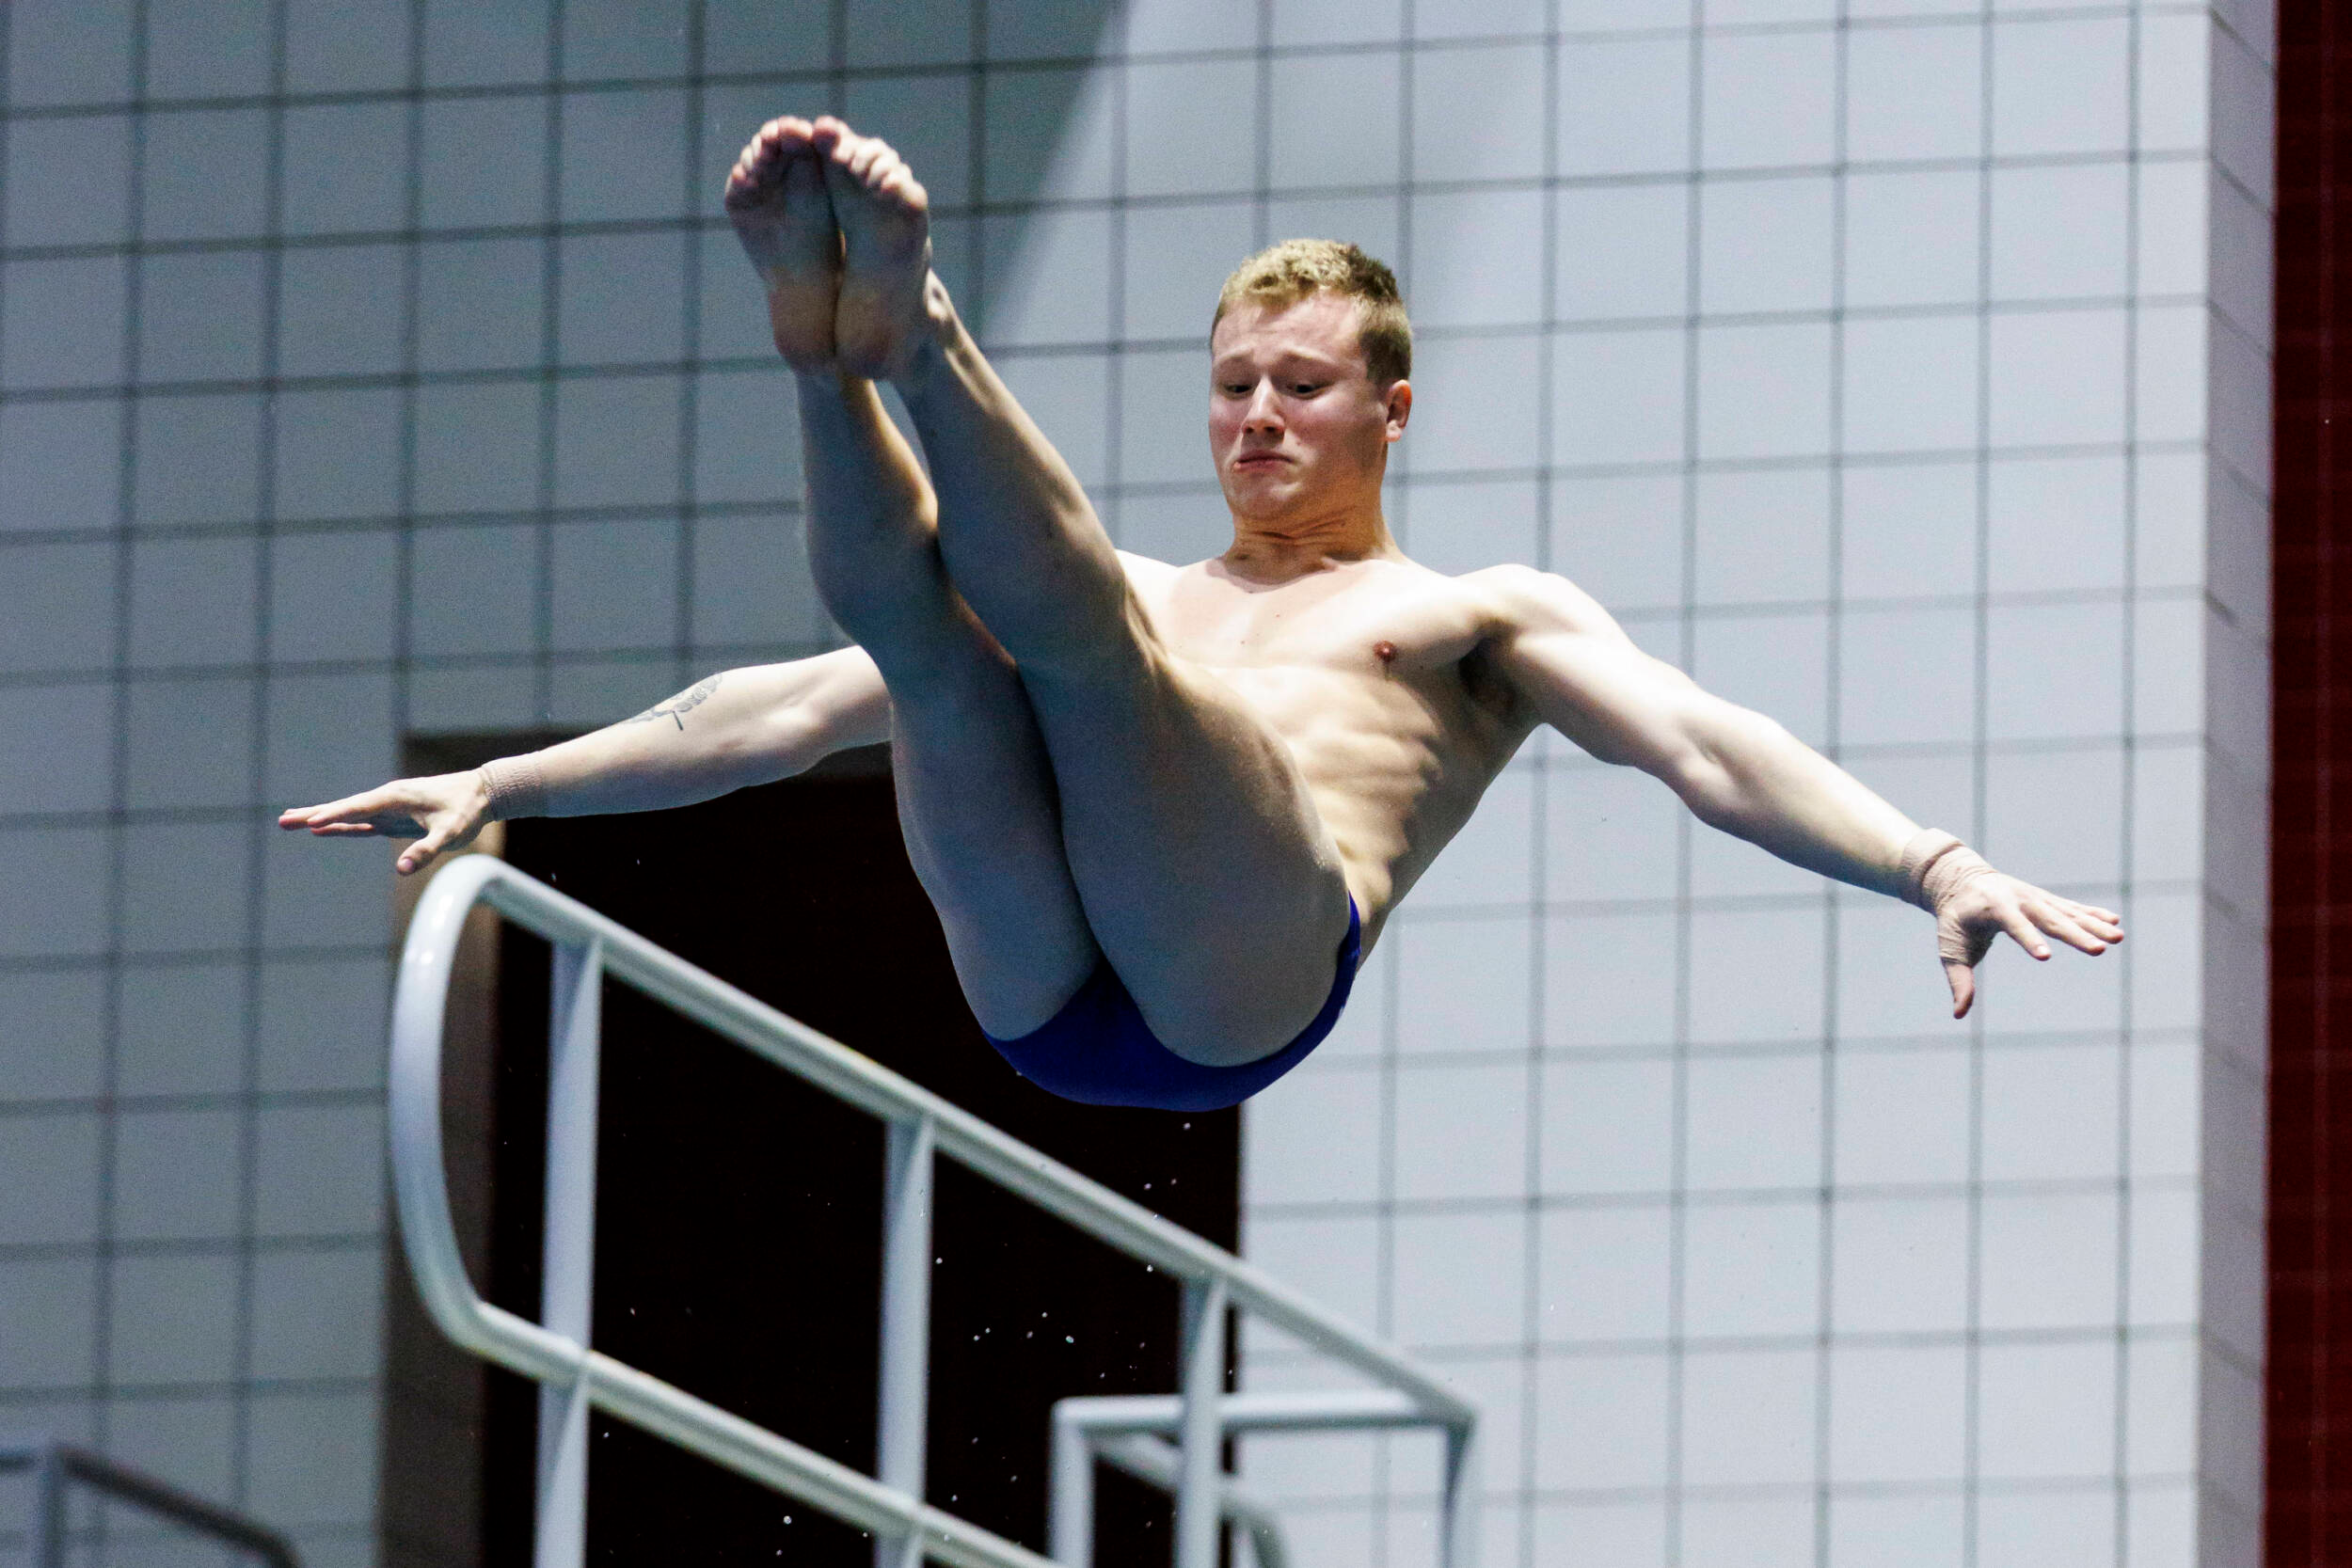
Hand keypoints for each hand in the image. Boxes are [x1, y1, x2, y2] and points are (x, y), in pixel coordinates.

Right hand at [276, 770, 491, 875]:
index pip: (359, 808)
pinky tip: (323, 828)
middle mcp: (387, 800)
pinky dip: (341, 824)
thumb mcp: (451, 834)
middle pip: (344, 808)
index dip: (334, 816)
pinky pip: (361, 822)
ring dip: (321, 818)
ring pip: (348, 814)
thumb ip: (427, 850)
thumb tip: (402, 869)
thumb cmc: (467, 811)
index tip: (310, 824)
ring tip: (291, 821)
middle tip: (283, 821)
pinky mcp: (393, 818)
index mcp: (396, 797)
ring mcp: (388, 808)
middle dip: (314, 814)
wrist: (481, 792)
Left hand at [1931, 866, 2123, 1018]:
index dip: (2029, 940)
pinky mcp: (2046, 899)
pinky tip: (2114, 922)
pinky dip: (2092, 914)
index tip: (2046, 957)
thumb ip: (1959, 979)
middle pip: (2050, 919)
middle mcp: (2019, 899)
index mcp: (1993, 908)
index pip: (2013, 926)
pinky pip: (2072, 908)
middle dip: (2075, 935)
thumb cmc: (1955, 919)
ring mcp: (2035, 898)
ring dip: (2093, 925)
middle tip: (2099, 950)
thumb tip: (1959, 1014)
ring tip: (2118, 937)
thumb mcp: (1951, 947)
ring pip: (2068, 913)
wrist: (1961, 880)